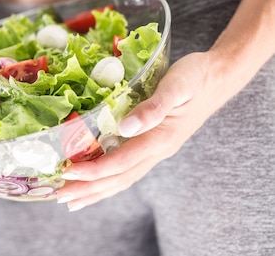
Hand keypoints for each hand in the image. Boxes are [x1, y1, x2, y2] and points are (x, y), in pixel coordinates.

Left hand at [56, 51, 228, 211]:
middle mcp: (157, 150)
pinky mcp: (154, 144)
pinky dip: (109, 179)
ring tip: (73, 200)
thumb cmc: (195, 77)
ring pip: (124, 178)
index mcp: (160, 138)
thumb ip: (153, 108)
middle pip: (119, 178)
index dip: (93, 170)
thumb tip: (125, 126)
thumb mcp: (176, 86)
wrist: (217, 77)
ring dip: (97, 190)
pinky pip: (128, 169)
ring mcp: (156, 150)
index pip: (120, 162)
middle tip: (60, 196)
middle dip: (89, 189)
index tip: (68, 172)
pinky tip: (96, 181)